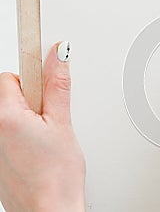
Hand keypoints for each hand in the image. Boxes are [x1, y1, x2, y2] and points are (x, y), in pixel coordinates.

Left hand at [0, 42, 85, 211]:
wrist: (50, 210)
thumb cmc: (55, 178)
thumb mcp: (63, 124)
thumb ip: (59, 85)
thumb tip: (59, 54)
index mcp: (5, 117)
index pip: (11, 76)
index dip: (33, 74)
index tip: (43, 62)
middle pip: (9, 93)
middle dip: (31, 98)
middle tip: (49, 115)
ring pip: (10, 113)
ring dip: (29, 115)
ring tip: (46, 134)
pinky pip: (9, 131)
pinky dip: (24, 131)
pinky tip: (39, 145)